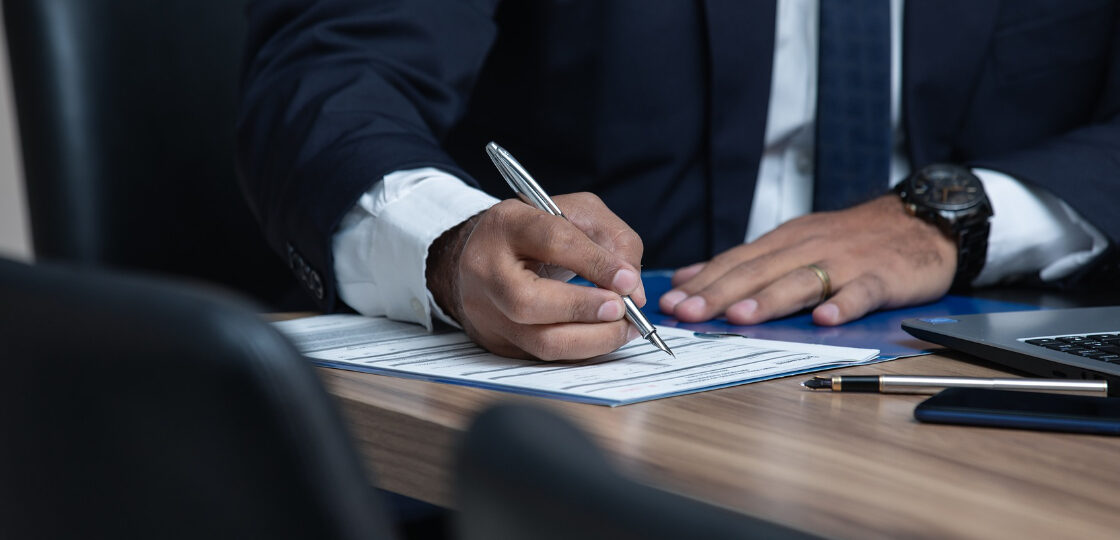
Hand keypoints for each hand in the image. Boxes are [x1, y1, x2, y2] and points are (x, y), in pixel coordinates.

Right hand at [427, 192, 644, 359]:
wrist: (488, 255)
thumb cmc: (540, 232)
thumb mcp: (578, 214)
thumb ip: (614, 240)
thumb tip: (633, 290)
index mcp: (506, 225)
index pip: (552, 241)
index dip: (595, 263)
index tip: (628, 280)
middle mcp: (485, 270)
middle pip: (528, 301)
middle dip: (584, 309)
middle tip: (621, 310)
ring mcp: (486, 311)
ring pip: (538, 341)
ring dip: (591, 340)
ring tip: (623, 329)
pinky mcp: (497, 341)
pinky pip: (545, 357)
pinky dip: (582, 350)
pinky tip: (603, 337)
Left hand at [659, 194, 956, 325]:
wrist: (919, 221)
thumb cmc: (851, 239)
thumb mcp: (792, 241)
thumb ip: (744, 262)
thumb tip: (689, 278)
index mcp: (784, 242)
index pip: (736, 262)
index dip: (703, 282)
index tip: (672, 302)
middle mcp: (808, 248)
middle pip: (759, 271)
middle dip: (720, 293)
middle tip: (690, 313)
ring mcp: (845, 261)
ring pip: (801, 280)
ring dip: (770, 299)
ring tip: (741, 316)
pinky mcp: (881, 276)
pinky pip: (861, 291)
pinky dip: (844, 304)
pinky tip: (826, 319)